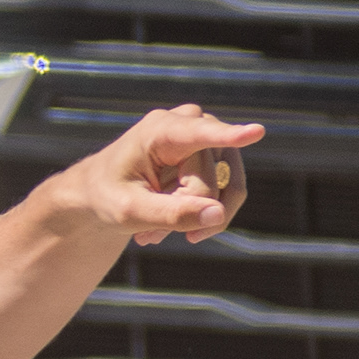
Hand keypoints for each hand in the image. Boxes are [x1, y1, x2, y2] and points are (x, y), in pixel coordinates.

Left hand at [56, 107, 264, 248]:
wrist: (100, 192)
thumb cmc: (107, 196)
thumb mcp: (130, 212)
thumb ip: (171, 214)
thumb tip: (217, 213)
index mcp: (160, 130)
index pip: (200, 134)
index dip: (230, 136)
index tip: (257, 132)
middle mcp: (188, 124)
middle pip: (213, 183)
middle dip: (188, 213)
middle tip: (147, 235)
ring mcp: (205, 137)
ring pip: (227, 189)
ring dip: (197, 217)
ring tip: (155, 232)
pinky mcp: (214, 153)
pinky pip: (229, 191)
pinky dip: (204, 215)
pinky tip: (168, 228)